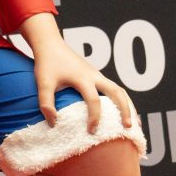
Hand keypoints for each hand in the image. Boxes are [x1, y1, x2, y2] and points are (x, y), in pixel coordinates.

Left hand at [19, 15, 135, 132]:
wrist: (50, 44)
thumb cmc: (46, 64)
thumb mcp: (42, 84)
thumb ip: (46, 104)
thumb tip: (54, 123)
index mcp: (83, 78)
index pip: (94, 100)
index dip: (94, 117)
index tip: (91, 131)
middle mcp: (95, 75)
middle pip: (117, 92)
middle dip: (125, 110)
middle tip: (129, 128)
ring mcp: (97, 74)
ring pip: (119, 90)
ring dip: (127, 105)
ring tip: (133, 123)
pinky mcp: (96, 75)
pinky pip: (113, 88)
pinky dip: (121, 100)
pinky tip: (121, 112)